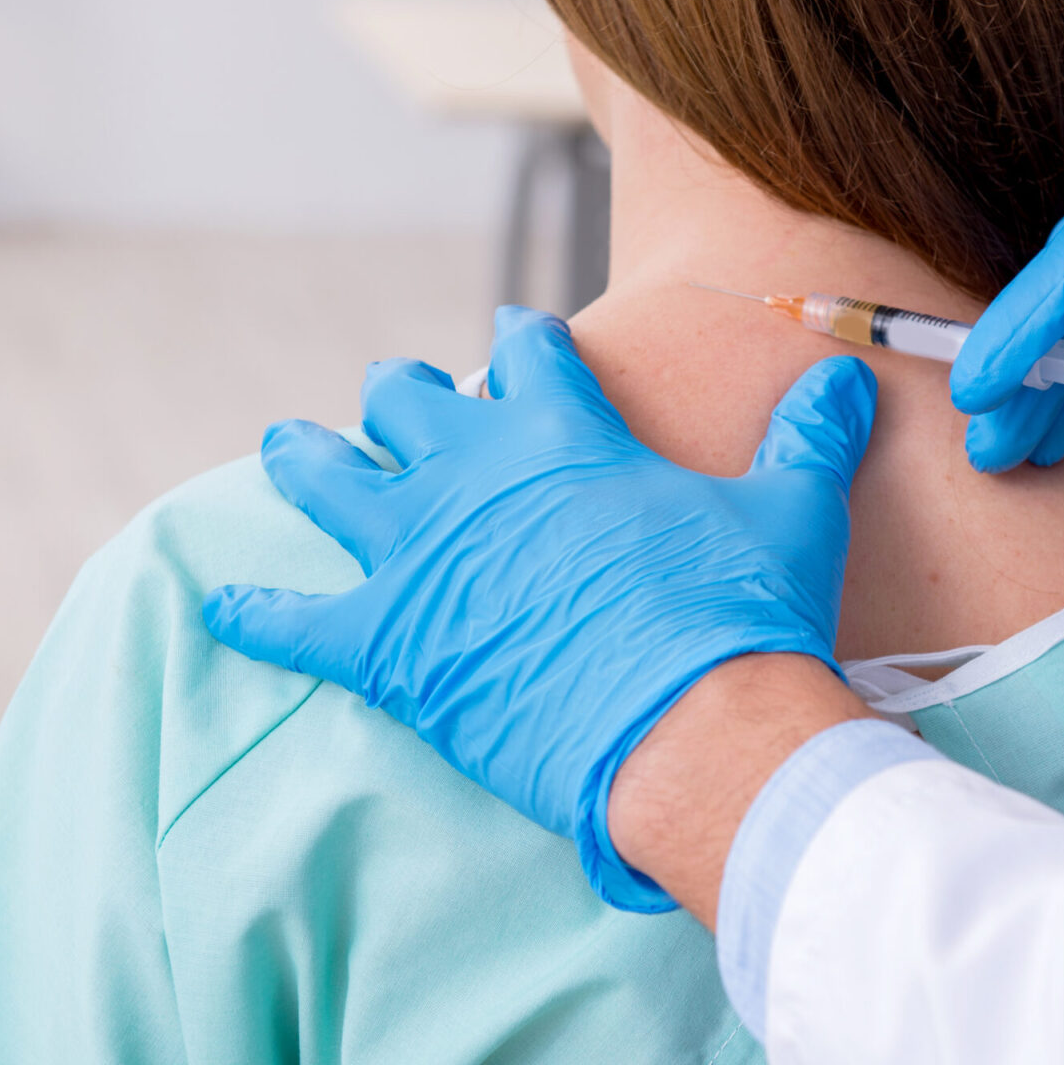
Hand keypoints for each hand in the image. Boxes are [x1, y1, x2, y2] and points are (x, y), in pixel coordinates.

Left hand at [202, 306, 877, 911]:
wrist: (692, 725)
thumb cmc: (743, 615)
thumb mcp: (792, 511)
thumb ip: (809, 437)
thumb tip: (846, 375)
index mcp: (568, 436)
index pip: (530, 358)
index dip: (520, 344)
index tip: (512, 339)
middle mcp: (479, 477)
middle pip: (411, 407)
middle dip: (406, 398)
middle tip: (401, 399)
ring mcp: (424, 555)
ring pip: (333, 481)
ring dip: (309, 460)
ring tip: (287, 447)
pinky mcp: (390, 642)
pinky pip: (295, 623)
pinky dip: (255, 615)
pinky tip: (217, 605)